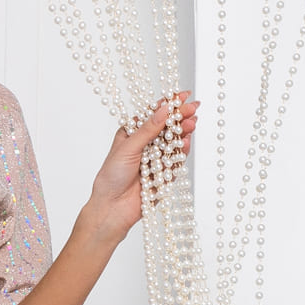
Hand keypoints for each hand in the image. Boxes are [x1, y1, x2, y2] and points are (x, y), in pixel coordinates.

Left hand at [83, 91, 198, 245]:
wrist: (112, 208)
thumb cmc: (111, 177)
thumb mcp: (128, 148)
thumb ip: (148, 130)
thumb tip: (164, 108)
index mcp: (132, 134)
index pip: (153, 115)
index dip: (168, 105)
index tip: (183, 96)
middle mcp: (145, 145)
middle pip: (167, 127)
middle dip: (180, 118)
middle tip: (193, 109)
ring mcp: (155, 159)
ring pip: (173, 143)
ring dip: (182, 133)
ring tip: (191, 124)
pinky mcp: (164, 175)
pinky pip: (175, 161)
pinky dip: (181, 152)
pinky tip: (185, 143)